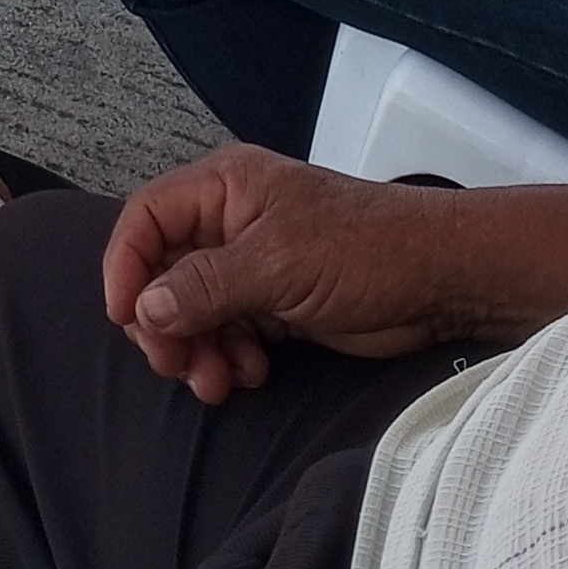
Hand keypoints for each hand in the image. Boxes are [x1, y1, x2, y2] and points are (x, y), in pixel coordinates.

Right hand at [102, 147, 459, 404]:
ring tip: (218, 382)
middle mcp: (230, 221)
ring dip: (196, 349)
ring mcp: (252, 263)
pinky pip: (227, 332)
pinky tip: (250, 373)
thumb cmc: (367, 249)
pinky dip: (227, 357)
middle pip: (163, 271)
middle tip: (177, 367)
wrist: (441, 281)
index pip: (147, 218)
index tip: (126, 318)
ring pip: (193, 310)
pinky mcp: (275, 302)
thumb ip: (206, 285)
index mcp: (224, 186)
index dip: (126, 265)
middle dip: (164, 323)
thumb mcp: (279, 264)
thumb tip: (144, 309)